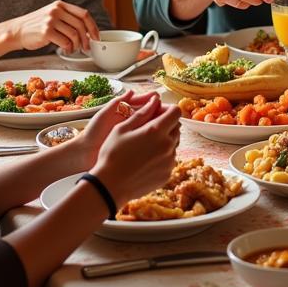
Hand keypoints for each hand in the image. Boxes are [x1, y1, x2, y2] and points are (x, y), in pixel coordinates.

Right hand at [10, 0, 98, 53]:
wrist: (17, 31)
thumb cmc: (36, 26)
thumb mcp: (52, 15)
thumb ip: (67, 19)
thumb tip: (88, 32)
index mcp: (60, 5)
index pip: (84, 14)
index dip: (93, 26)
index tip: (96, 37)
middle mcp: (56, 10)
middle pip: (81, 25)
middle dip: (87, 39)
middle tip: (87, 47)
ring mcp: (51, 20)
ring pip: (74, 34)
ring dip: (77, 45)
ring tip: (74, 49)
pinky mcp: (46, 31)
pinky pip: (65, 42)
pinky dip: (69, 48)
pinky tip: (66, 50)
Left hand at [72, 91, 161, 169]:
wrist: (85, 153)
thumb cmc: (93, 132)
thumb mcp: (105, 114)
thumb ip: (117, 102)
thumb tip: (132, 91)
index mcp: (126, 113)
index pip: (144, 104)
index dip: (153, 102)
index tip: (159, 100)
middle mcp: (133, 123)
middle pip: (152, 115)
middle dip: (161, 113)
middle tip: (170, 113)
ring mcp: (136, 136)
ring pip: (153, 128)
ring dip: (162, 126)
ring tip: (170, 125)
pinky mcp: (136, 148)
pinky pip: (149, 142)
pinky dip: (157, 140)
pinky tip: (164, 140)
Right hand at [92, 94, 181, 208]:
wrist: (110, 186)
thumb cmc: (112, 154)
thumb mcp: (122, 129)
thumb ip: (142, 113)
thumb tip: (155, 100)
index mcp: (156, 131)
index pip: (176, 112)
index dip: (168, 110)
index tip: (158, 113)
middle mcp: (167, 145)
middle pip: (176, 127)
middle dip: (166, 124)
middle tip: (149, 129)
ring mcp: (169, 161)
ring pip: (174, 144)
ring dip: (164, 141)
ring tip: (145, 147)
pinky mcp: (167, 174)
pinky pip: (169, 159)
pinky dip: (162, 156)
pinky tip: (145, 161)